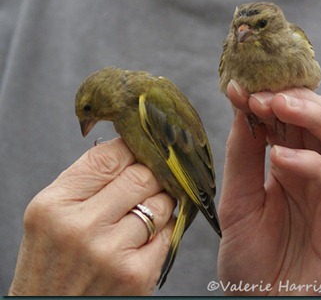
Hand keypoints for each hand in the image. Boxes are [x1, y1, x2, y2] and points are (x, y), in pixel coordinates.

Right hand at [9, 138, 174, 295]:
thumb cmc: (53, 259)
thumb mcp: (50, 214)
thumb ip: (86, 181)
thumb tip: (130, 149)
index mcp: (55, 204)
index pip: (108, 157)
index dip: (131, 148)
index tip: (139, 149)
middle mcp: (82, 226)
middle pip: (141, 175)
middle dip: (152, 173)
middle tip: (150, 178)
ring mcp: (111, 251)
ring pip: (161, 202)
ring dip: (160, 201)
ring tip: (144, 209)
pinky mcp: (137, 273)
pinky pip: (169, 232)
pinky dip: (164, 228)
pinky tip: (147, 235)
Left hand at [217, 81, 320, 294]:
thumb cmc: (250, 255)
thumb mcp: (236, 197)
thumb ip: (242, 152)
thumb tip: (241, 101)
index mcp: (290, 163)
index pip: (292, 116)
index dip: (270, 96)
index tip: (241, 87)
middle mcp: (315, 172)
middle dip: (293, 98)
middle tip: (261, 94)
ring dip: (310, 115)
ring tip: (276, 105)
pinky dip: (312, 163)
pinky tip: (280, 157)